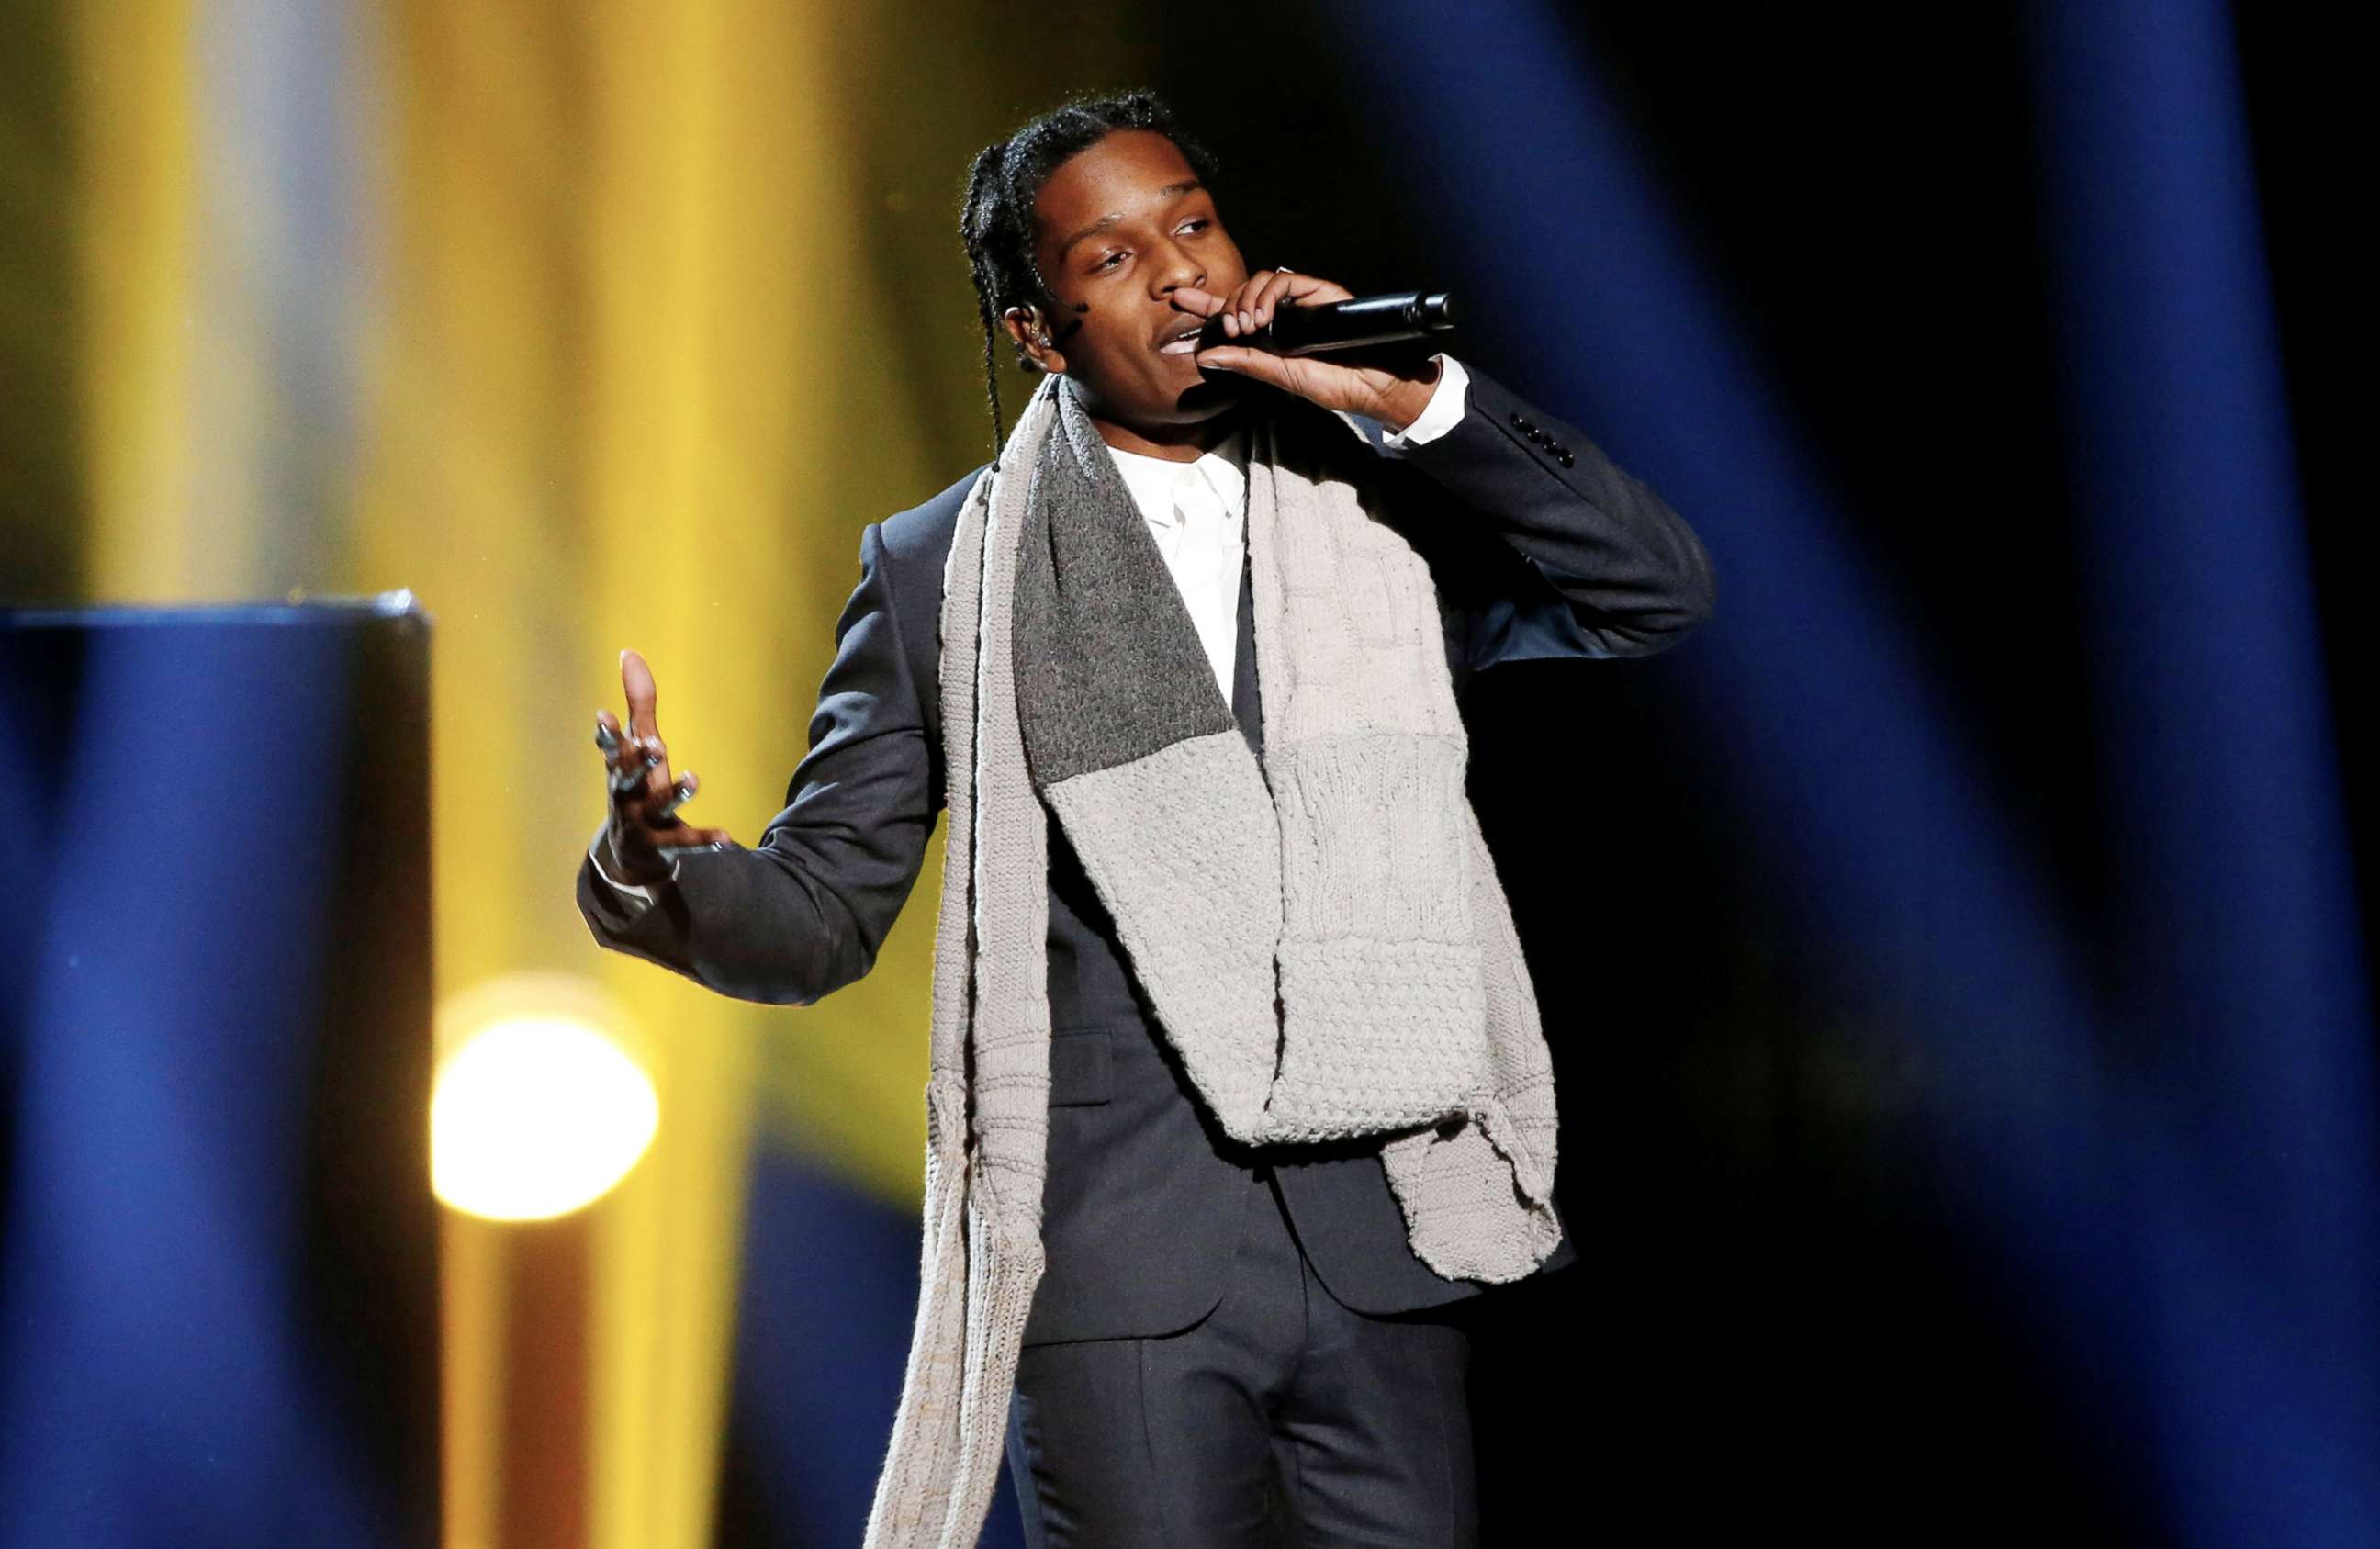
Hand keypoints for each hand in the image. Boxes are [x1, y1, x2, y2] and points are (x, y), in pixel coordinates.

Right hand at [593, 648, 736, 884]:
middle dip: (639, 761)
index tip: (603, 717)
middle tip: (657, 745)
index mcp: (620, 768)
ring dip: (675, 793)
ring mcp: (643, 822)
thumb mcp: (637, 746)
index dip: (607, 735)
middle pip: (628, 777)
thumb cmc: (635, 786)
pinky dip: (704, 839)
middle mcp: (627, 794)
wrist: (630, 853)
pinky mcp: (664, 844)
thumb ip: (638, 703)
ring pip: (657, 807)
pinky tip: (726, 838)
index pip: (611, 749)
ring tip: (694, 779)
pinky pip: (684, 841)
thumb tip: (629, 652)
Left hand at [1179, 269, 1441, 431]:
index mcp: (1272, 336)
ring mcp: (1302, 301)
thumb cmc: (1334, 384)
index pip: (1234, 314)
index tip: (1178, 299)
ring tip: (1249, 326)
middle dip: (1227, 307)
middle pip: (1241, 293)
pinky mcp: (1319, 291)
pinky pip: (1284, 277)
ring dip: (1245, 301)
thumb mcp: (1281, 376)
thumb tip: (1206, 355)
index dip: (1207, 305)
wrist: (1373, 383)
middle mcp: (1284, 314)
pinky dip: (1268, 292)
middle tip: (1230, 328)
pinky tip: (1264, 315)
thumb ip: (1246, 363)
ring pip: (1259, 281)